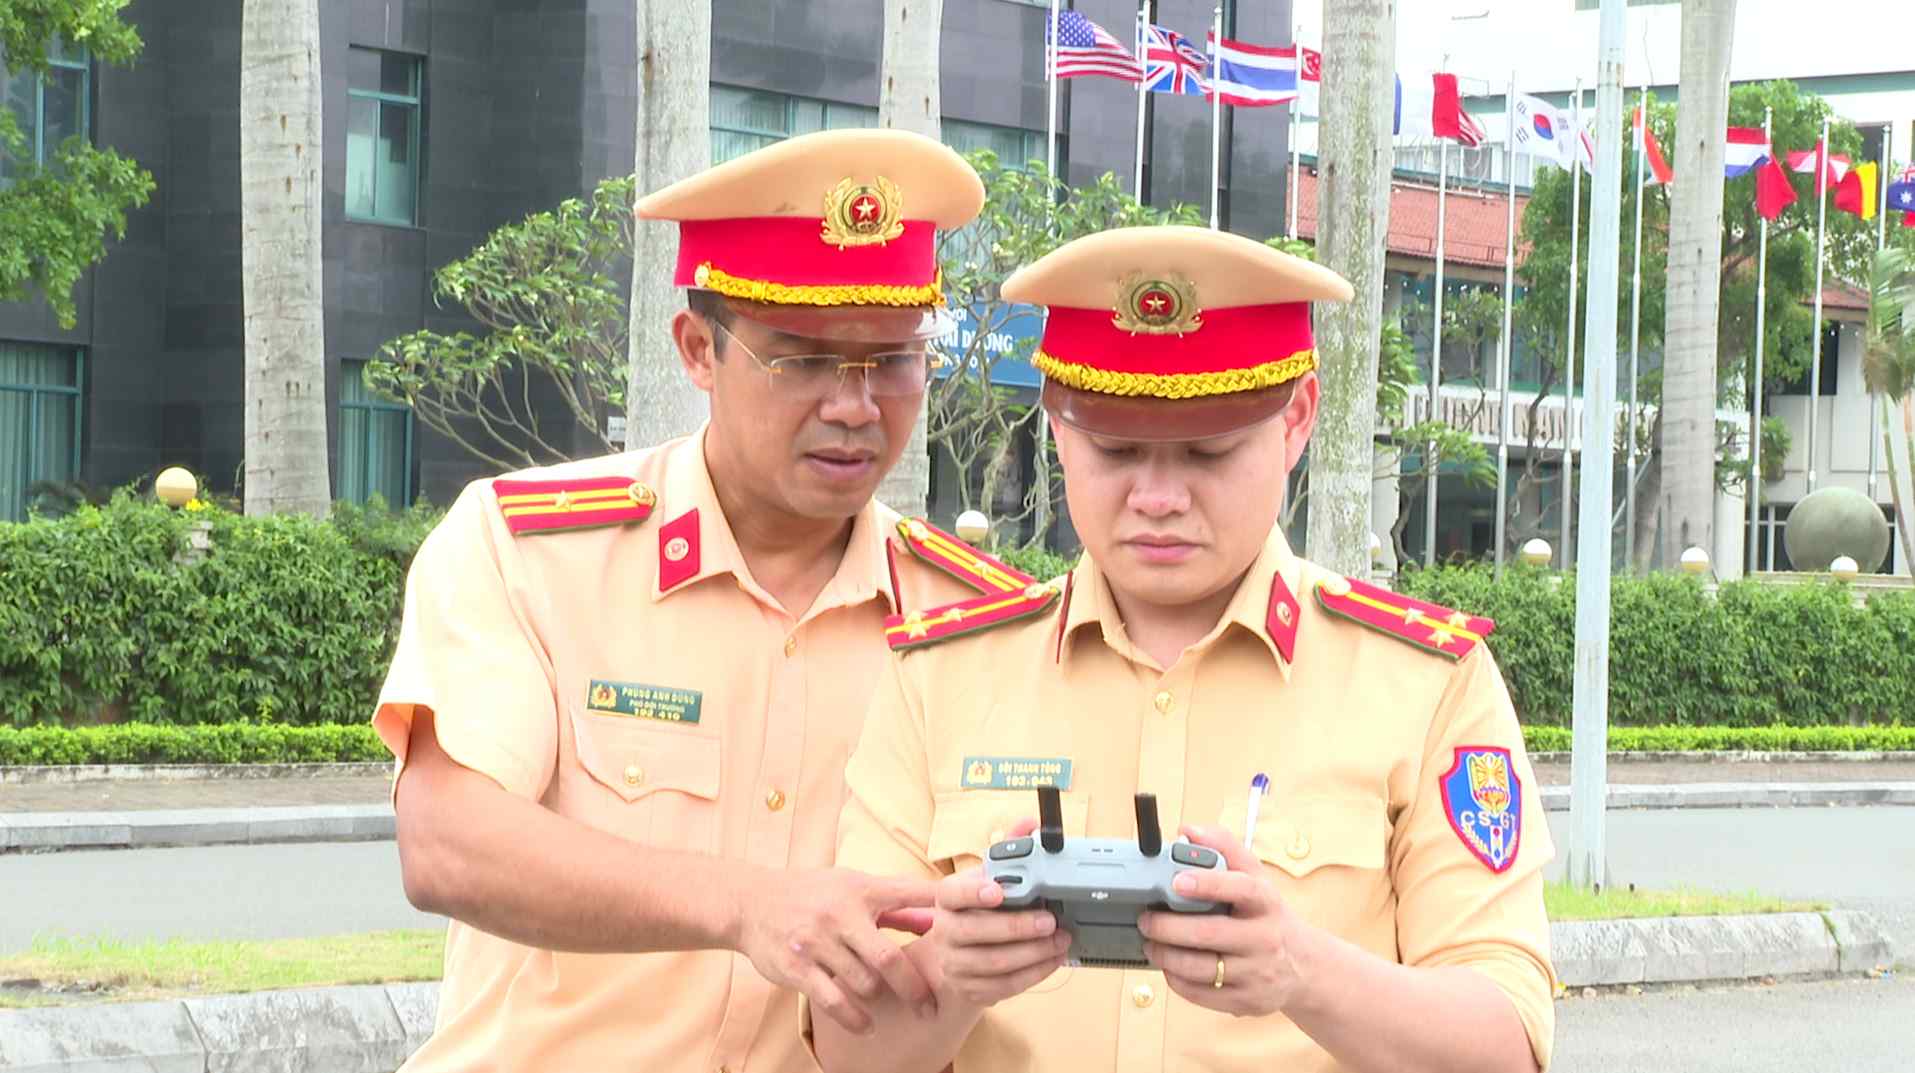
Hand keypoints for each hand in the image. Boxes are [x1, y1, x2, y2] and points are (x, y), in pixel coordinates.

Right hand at [736, 867, 939, 1033]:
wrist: (751, 902)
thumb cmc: (812, 893)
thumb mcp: (852, 885)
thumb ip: (895, 903)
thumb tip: (938, 915)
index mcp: (861, 890)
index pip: (913, 893)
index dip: (947, 900)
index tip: (986, 905)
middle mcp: (840, 915)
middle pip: (889, 959)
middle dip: (915, 988)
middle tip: (931, 1006)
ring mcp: (817, 943)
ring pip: (864, 983)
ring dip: (881, 998)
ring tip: (889, 1005)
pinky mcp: (797, 968)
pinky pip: (835, 1002)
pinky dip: (855, 1018)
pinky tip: (866, 1024)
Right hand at [919, 818, 1070, 1009]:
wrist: (957, 957)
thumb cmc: (977, 911)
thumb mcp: (987, 880)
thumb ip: (1008, 851)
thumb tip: (1031, 823)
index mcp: (947, 900)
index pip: (952, 893)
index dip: (973, 892)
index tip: (998, 890)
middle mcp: (945, 932)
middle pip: (977, 931)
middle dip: (1018, 926)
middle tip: (1050, 920)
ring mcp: (955, 964)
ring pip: (995, 962)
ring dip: (1034, 952)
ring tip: (1061, 939)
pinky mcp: (971, 990)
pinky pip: (1006, 985)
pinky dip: (1035, 973)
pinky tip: (1053, 959)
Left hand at [1137, 825, 1307, 1017]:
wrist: (1303, 966)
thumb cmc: (1268, 915)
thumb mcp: (1256, 877)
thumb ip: (1224, 847)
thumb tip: (1188, 831)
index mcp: (1266, 902)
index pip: (1240, 888)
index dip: (1208, 883)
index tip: (1177, 880)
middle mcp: (1264, 938)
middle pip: (1209, 934)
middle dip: (1168, 927)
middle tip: (1146, 918)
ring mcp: (1256, 973)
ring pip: (1201, 968)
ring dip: (1165, 955)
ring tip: (1149, 943)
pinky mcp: (1245, 1000)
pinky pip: (1201, 994)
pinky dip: (1176, 979)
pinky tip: (1168, 966)